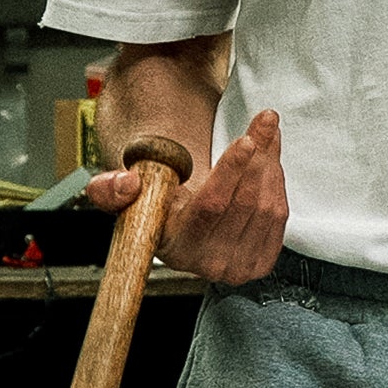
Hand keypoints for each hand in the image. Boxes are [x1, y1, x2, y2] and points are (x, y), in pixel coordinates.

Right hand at [88, 108, 287, 286]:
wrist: (178, 226)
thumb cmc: (155, 205)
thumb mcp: (124, 194)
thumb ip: (109, 189)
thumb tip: (126, 183)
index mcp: (176, 247)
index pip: (211, 207)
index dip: (231, 172)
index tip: (246, 140)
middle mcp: (209, 264)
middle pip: (246, 203)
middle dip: (260, 156)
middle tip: (265, 119)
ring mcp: (239, 268)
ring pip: (267, 207)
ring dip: (271, 163)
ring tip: (266, 131)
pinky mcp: (261, 262)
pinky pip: (279, 217)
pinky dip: (277, 181)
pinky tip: (270, 158)